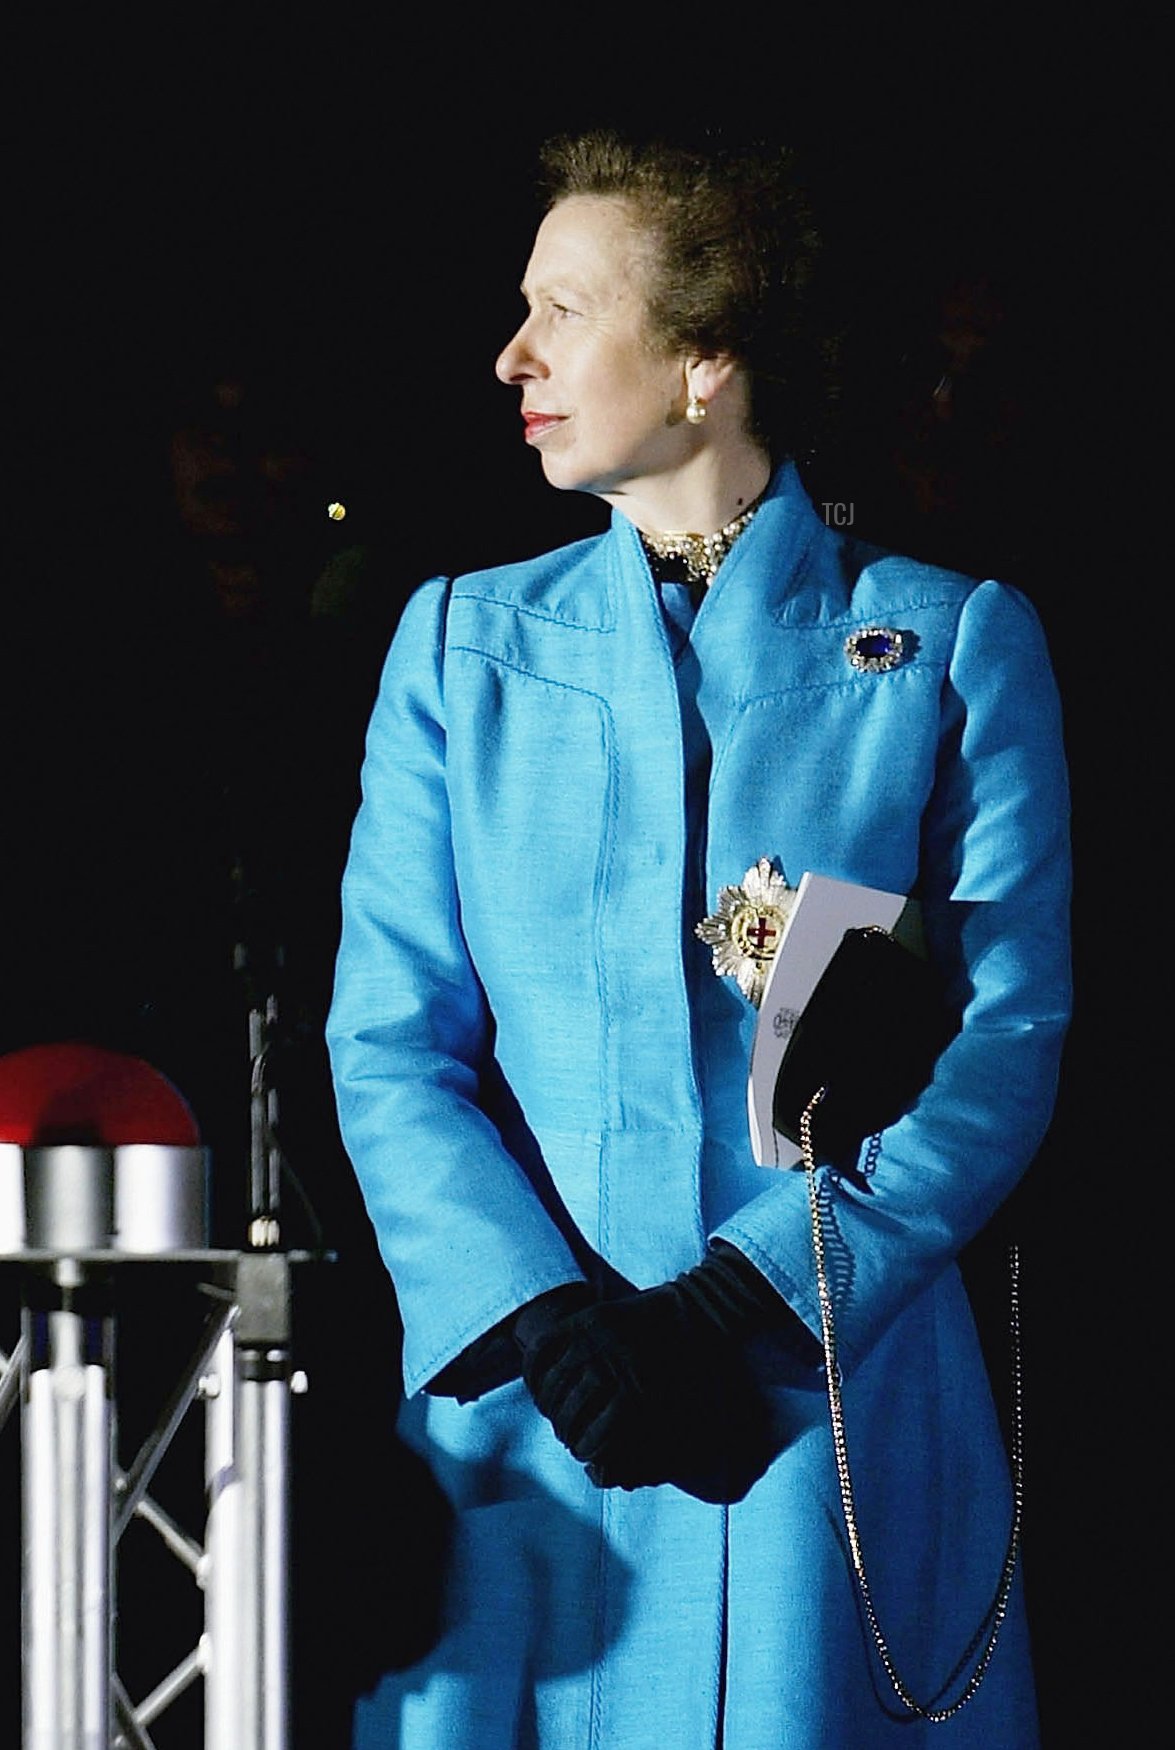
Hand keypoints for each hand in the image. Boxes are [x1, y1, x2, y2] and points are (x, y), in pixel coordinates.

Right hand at [517, 1262, 783, 1504]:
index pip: (595, 1442)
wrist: (698, 1312)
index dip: (588, 1454)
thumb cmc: (692, 1377)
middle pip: (570, 1417)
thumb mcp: (683, 1422)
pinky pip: (542, 1352)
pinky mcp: (585, 1319)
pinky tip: (541, 1387)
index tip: (589, 1455)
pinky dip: (534, 1373)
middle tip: (570, 1436)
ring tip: (557, 1415)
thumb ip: (646, 1459)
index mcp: (641, 1396)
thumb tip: (598, 1475)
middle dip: (567, 1433)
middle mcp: (614, 1366)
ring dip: (549, 1408)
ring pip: (551, 1387)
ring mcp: (596, 1339)